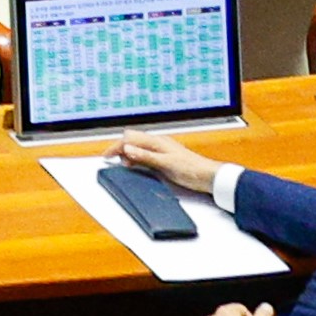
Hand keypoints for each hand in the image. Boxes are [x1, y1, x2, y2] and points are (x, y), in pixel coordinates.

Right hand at [113, 134, 229, 202]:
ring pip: (138, 146)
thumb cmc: (190, 169)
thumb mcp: (165, 164)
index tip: (106, 156)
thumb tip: (126, 148)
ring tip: (127, 165)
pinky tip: (139, 166)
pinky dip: (138, 157)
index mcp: (156, 141)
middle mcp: (157, 142)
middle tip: (116, 161)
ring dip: (129, 153)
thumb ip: (145, 156)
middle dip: (121, 148)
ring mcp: (162, 148)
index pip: (129, 139)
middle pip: (132, 139)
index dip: (116, 147)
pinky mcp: (165, 156)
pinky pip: (146, 152)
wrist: (209, 176)